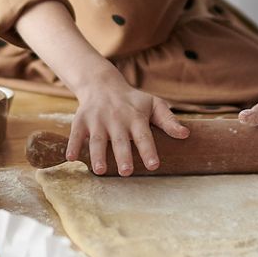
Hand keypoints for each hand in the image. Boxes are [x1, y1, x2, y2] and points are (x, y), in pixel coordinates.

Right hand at [66, 81, 189, 175]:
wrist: (102, 84)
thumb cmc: (133, 101)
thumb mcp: (154, 104)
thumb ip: (168, 120)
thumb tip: (186, 134)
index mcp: (136, 117)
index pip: (144, 135)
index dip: (148, 150)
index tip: (154, 165)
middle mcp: (116, 119)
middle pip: (120, 140)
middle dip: (122, 155)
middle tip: (126, 172)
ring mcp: (97, 120)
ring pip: (97, 139)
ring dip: (98, 155)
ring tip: (100, 170)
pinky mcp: (81, 121)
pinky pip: (75, 134)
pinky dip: (72, 145)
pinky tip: (70, 158)